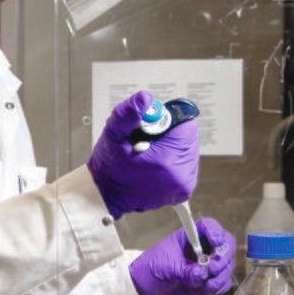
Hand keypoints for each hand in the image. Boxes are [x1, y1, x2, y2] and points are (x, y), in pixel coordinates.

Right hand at [87, 91, 199, 218]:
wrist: (106, 196)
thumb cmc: (108, 169)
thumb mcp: (112, 136)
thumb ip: (127, 115)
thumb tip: (145, 98)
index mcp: (167, 161)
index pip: (186, 125)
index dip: (167, 121)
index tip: (149, 129)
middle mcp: (181, 175)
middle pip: (188, 136)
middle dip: (169, 133)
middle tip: (146, 141)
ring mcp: (184, 185)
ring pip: (188, 148)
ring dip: (172, 145)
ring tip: (148, 153)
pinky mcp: (183, 190)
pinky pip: (186, 162)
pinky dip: (173, 158)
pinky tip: (154, 162)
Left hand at [130, 219, 234, 294]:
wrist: (146, 289)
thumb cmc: (152, 269)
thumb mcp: (165, 267)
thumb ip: (184, 271)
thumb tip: (201, 274)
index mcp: (189, 237)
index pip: (208, 226)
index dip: (216, 231)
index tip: (216, 242)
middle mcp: (202, 248)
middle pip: (226, 244)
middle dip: (223, 257)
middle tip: (212, 269)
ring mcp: (207, 264)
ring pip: (227, 265)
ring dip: (220, 276)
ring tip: (206, 284)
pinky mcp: (209, 280)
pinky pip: (224, 282)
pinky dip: (219, 286)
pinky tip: (206, 289)